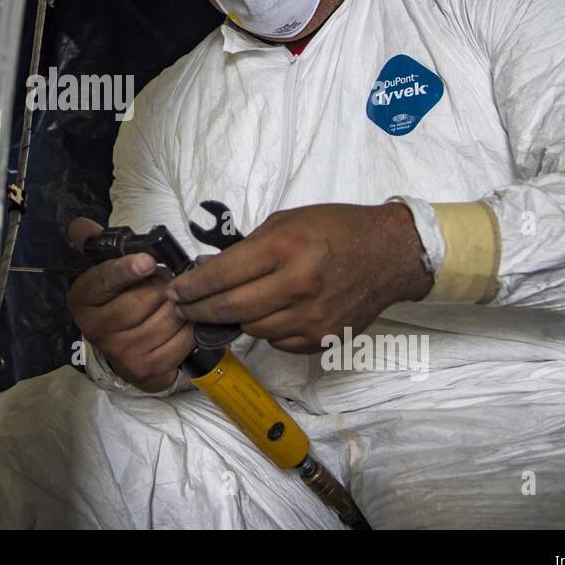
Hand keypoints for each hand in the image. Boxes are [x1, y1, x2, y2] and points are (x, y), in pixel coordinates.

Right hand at [67, 218, 195, 392]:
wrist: (126, 349)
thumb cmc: (119, 300)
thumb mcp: (105, 270)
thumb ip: (95, 243)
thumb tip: (80, 224)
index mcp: (84, 299)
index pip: (104, 281)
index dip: (126, 270)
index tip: (148, 261)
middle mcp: (98, 329)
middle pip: (145, 297)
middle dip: (165, 284)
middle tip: (171, 279)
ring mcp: (123, 354)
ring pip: (169, 318)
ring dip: (182, 305)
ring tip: (178, 300)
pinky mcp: (148, 371)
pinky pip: (183, 340)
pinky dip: (191, 328)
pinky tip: (184, 323)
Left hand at [165, 203, 432, 352]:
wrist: (389, 254)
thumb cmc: (336, 230)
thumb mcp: (287, 222)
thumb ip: (247, 248)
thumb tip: (208, 269)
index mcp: (285, 249)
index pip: (223, 276)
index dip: (192, 287)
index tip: (175, 291)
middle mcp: (297, 286)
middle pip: (231, 308)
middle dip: (199, 310)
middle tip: (182, 308)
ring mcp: (311, 317)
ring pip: (252, 329)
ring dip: (232, 320)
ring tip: (222, 308)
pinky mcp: (321, 338)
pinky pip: (277, 342)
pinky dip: (264, 330)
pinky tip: (262, 314)